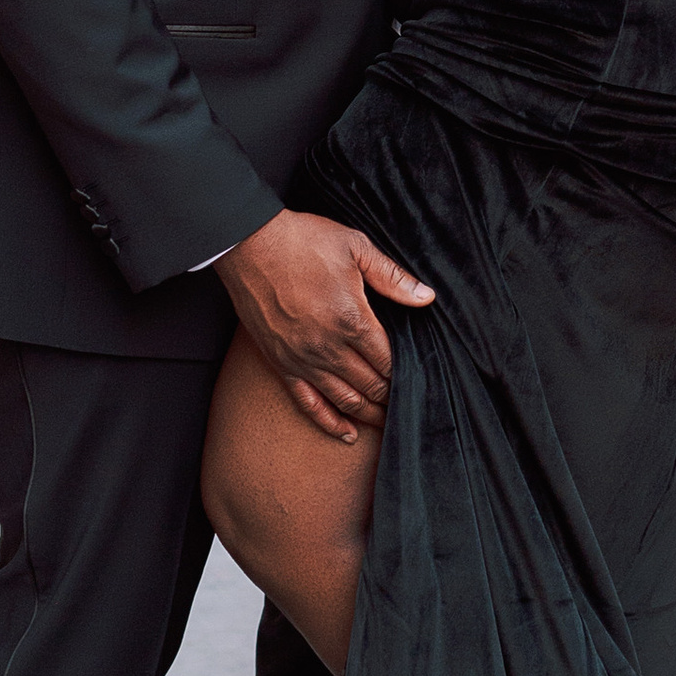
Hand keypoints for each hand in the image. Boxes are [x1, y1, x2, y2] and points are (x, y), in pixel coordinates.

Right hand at [216, 207, 434, 443]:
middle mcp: (329, 348)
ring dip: (369, 414)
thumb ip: (392, 277)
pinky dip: (330, 423)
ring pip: (344, 400)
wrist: (249, 245)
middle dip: (391, 397)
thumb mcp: (355, 248)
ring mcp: (303, 360)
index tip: (420, 379)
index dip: (406, 374)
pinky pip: (308, 404)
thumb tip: (426, 296)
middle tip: (408, 403)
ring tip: (387, 421)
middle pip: (370, 385)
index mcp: (352, 320)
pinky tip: (347, 433)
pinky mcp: (281, 364)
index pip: (389, 361)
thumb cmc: (303, 242)